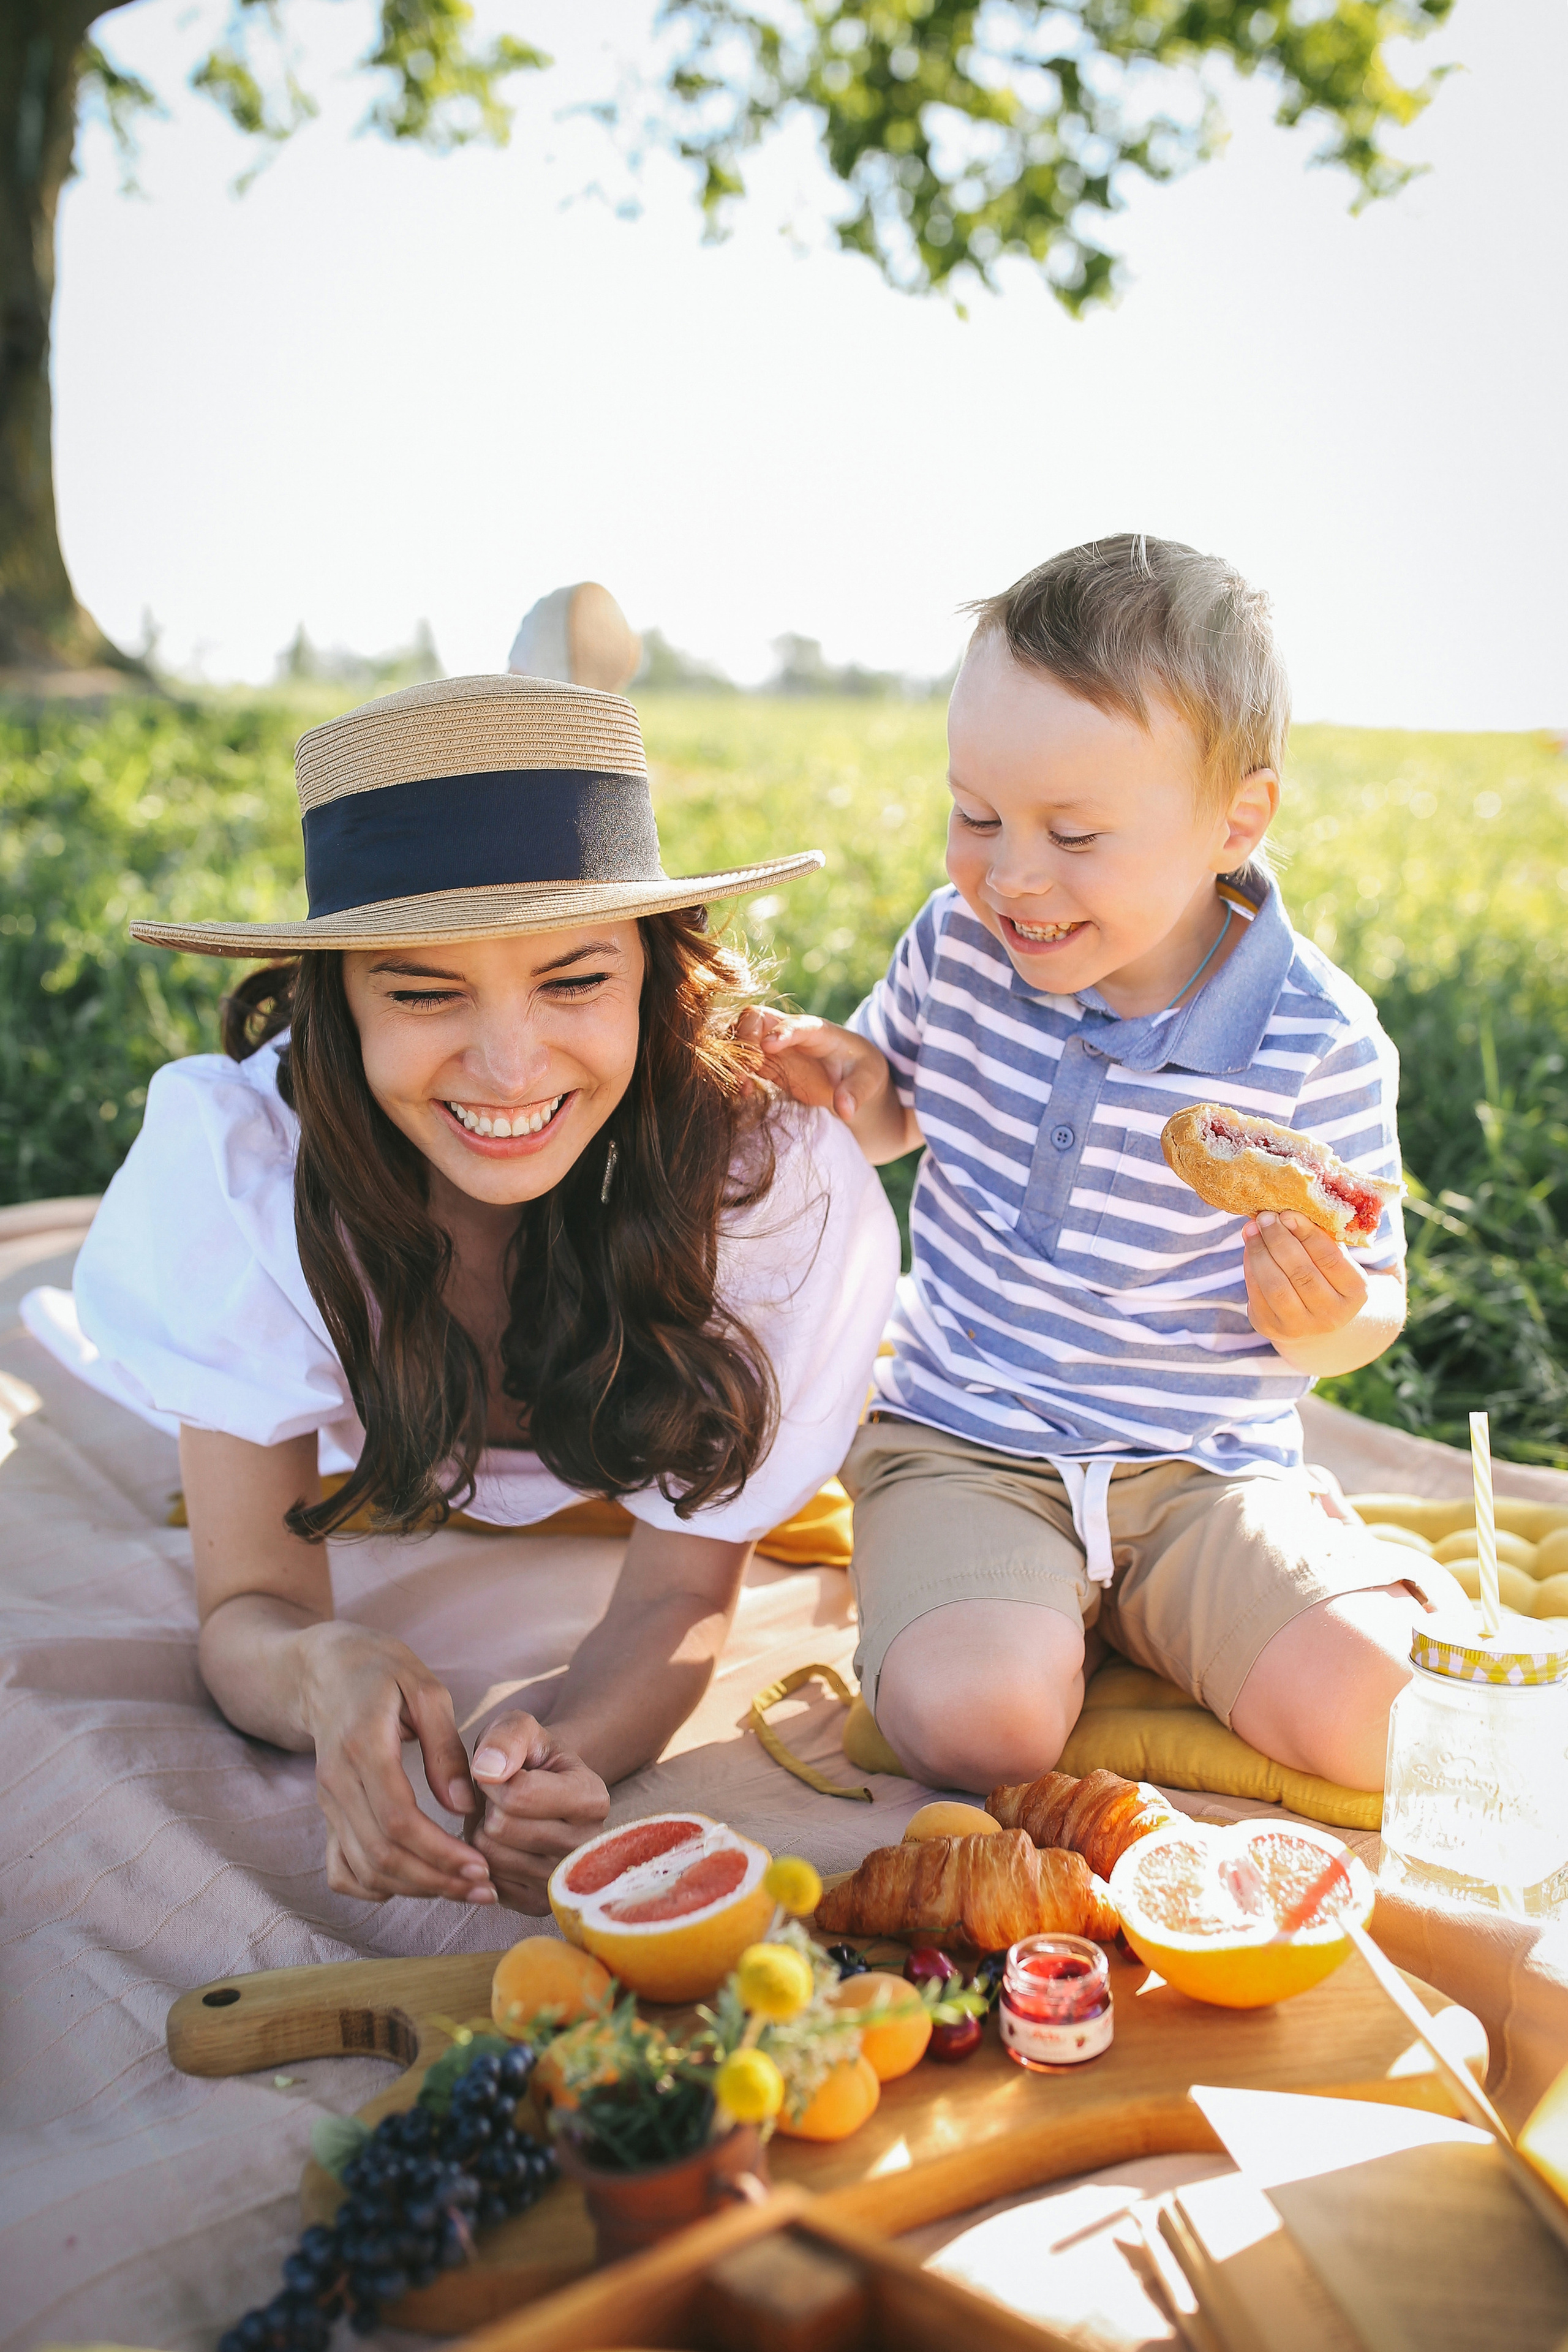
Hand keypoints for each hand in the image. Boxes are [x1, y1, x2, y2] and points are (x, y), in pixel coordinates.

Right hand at [298, 1622, 494, 1906]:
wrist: (324, 1670)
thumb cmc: (382, 1671)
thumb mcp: (425, 1689)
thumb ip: (445, 1748)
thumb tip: (461, 1806)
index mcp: (363, 1747)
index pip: (398, 1820)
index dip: (440, 1852)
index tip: (480, 1867)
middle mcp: (337, 1782)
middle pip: (382, 1854)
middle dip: (436, 1880)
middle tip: (483, 1889)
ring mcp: (328, 1802)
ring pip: (364, 1868)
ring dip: (414, 1889)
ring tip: (462, 1890)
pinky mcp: (328, 1813)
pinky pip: (341, 1867)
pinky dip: (374, 1887)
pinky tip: (413, 1884)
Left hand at [470, 1713, 610, 1913]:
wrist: (543, 1792)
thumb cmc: (531, 1758)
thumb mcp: (521, 1729)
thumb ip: (506, 1737)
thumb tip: (486, 1770)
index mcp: (593, 1799)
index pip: (518, 1795)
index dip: (493, 1777)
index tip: (502, 1771)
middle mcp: (588, 1846)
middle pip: (501, 1827)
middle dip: (487, 1805)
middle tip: (502, 1797)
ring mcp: (564, 1881)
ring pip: (490, 1856)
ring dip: (482, 1831)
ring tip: (503, 1818)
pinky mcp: (539, 1905)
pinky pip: (487, 1881)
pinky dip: (484, 1860)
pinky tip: (504, 1844)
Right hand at [735, 1007, 889, 1124]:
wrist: (851, 1077)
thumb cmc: (861, 1072)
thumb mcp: (868, 1080)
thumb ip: (856, 1092)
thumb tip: (845, 1110)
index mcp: (818, 1031)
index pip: (797, 1024)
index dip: (782, 1032)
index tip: (768, 1046)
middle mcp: (790, 1032)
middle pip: (756, 1018)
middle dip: (745, 1038)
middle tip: (745, 1068)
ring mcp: (775, 1047)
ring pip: (742, 1036)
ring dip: (735, 1056)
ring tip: (740, 1081)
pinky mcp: (767, 1063)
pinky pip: (742, 1060)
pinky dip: (737, 1072)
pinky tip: (744, 1091)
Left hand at [1243, 1210, 1367, 1343]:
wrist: (1314, 1321)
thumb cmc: (1325, 1277)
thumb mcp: (1335, 1260)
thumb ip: (1318, 1238)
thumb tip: (1282, 1214)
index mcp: (1356, 1291)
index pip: (1330, 1258)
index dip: (1307, 1233)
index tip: (1288, 1213)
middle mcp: (1332, 1314)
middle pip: (1301, 1272)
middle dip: (1279, 1240)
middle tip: (1265, 1217)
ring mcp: (1301, 1326)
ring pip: (1276, 1285)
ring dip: (1260, 1252)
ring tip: (1252, 1229)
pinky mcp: (1272, 1327)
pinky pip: (1257, 1293)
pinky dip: (1250, 1267)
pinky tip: (1249, 1248)